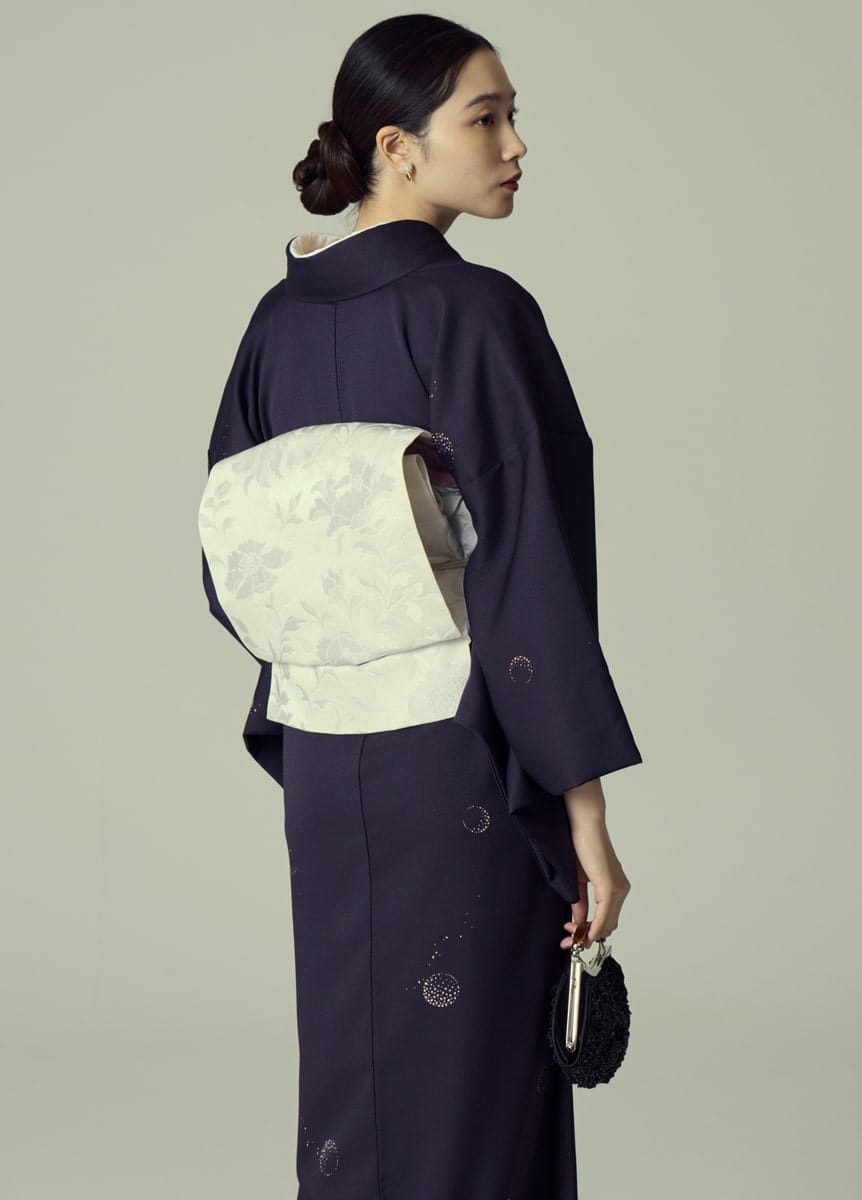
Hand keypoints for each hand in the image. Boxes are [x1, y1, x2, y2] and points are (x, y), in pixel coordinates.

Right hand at [560, 779, 630, 950]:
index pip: (607, 919)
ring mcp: (618, 888)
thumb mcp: (577, 880)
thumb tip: (578, 920)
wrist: (582, 823)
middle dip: (588, 936)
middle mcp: (621, 889)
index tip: (572, 937)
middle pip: (609, 925)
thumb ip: (580, 901)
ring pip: (608, 923)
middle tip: (569, 941)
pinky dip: (594, 926)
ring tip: (570, 934)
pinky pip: (604, 915)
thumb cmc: (578, 844)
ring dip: (588, 933)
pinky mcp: (610, 886)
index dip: (590, 932)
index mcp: (615, 886)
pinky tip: (581, 931)